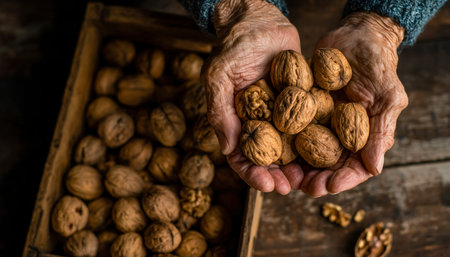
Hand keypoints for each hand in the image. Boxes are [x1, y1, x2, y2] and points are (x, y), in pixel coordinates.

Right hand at [202, 0, 299, 193]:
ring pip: (291, 147)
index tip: (266, 185)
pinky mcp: (301, 101)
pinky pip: (310, 124)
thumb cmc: (233, 47)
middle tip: (293, 187)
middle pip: (269, 158)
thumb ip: (220, 111)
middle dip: (280, 176)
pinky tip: (331, 151)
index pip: (241, 156)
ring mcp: (281, 114)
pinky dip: (318, 139)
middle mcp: (260, 122)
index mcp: (237, 122)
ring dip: (300, 165)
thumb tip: (227, 148)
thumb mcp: (219, 77)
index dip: (253, 173)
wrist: (260, 21)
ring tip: (313, 178)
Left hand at [297, 12, 408, 196]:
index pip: (355, 167)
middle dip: (314, 178)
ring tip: (283, 174)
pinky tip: (271, 147)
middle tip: (300, 186)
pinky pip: (292, 128)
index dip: (342, 179)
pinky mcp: (302, 109)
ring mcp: (320, 122)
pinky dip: (283, 140)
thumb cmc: (378, 65)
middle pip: (327, 165)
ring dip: (296, 166)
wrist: (355, 35)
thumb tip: (374, 169)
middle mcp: (340, 134)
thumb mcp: (387, 96)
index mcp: (363, 137)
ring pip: (307, 152)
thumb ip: (381, 131)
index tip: (328, 186)